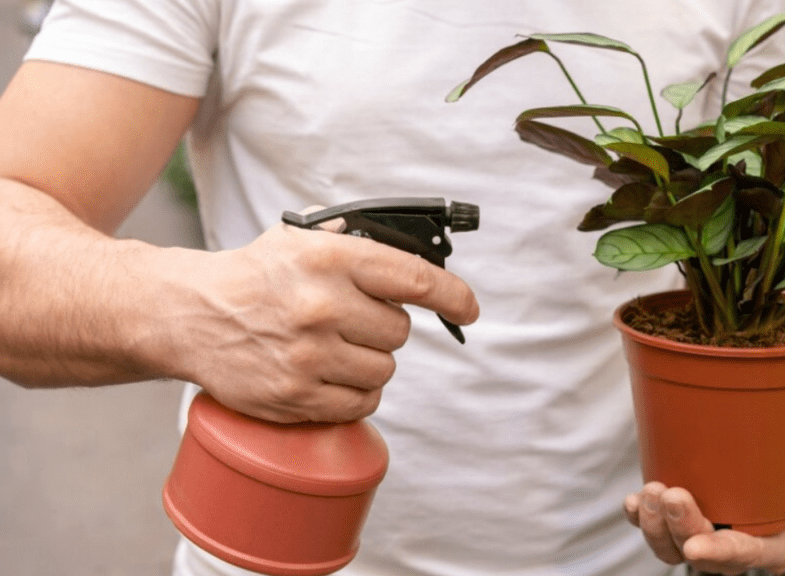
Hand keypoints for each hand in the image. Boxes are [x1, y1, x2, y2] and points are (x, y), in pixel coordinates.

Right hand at [161, 212, 477, 423]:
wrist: (188, 315)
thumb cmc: (252, 276)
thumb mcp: (299, 238)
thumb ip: (354, 239)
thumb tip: (416, 249)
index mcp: (329, 259)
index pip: (416, 279)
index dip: (454, 296)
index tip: (468, 309)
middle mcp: (322, 306)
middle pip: (400, 332)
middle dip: (384, 327)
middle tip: (352, 320)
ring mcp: (308, 355)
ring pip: (384, 370)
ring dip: (368, 361)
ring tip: (332, 346)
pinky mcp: (296, 396)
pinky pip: (361, 403)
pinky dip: (354, 392)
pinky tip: (328, 373)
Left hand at [623, 440, 784, 574]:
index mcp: (775, 543)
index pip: (747, 556)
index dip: (721, 554)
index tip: (696, 546)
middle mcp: (736, 545)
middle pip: (703, 555)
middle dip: (680, 530)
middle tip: (669, 495)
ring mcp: (706, 533)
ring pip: (672, 548)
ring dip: (654, 526)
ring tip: (649, 491)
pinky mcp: (682, 518)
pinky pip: (654, 529)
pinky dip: (638, 519)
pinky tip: (632, 502)